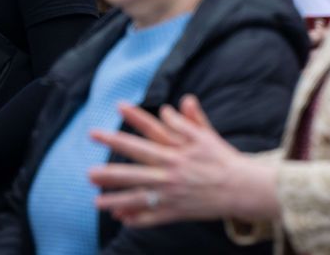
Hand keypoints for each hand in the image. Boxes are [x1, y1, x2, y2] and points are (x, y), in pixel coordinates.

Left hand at [88, 96, 278, 225]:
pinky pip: (151, 217)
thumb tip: (167, 108)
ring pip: (138, 198)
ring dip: (116, 200)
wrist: (241, 187)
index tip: (106, 121)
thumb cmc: (223, 158)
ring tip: (96, 201)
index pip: (146, 135)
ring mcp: (172, 194)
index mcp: (176, 151)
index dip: (127, 124)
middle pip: (134, 170)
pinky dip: (136, 219)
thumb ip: (186, 121)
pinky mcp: (176, 211)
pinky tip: (121, 220)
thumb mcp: (206, 135)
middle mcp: (171, 172)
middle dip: (110, 172)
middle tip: (89, 173)